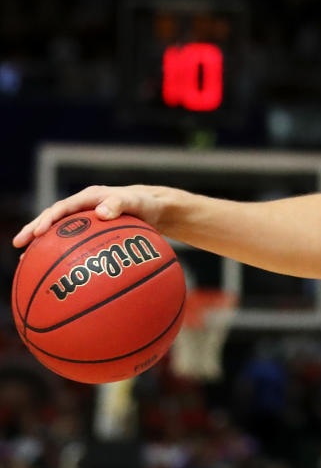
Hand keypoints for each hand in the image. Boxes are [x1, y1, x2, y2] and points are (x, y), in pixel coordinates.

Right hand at [13, 185, 166, 247]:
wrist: (156, 208)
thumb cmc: (147, 204)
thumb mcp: (138, 203)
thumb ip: (121, 204)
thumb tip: (103, 212)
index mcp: (90, 197)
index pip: (63, 207)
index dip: (48, 219)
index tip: (38, 232)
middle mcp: (84, 207)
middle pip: (53, 218)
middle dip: (34, 230)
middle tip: (18, 244)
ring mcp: (86, 219)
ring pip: (58, 231)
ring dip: (41, 243)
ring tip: (24, 261)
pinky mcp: (90, 231)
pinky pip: (71, 242)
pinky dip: (59, 252)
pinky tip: (52, 270)